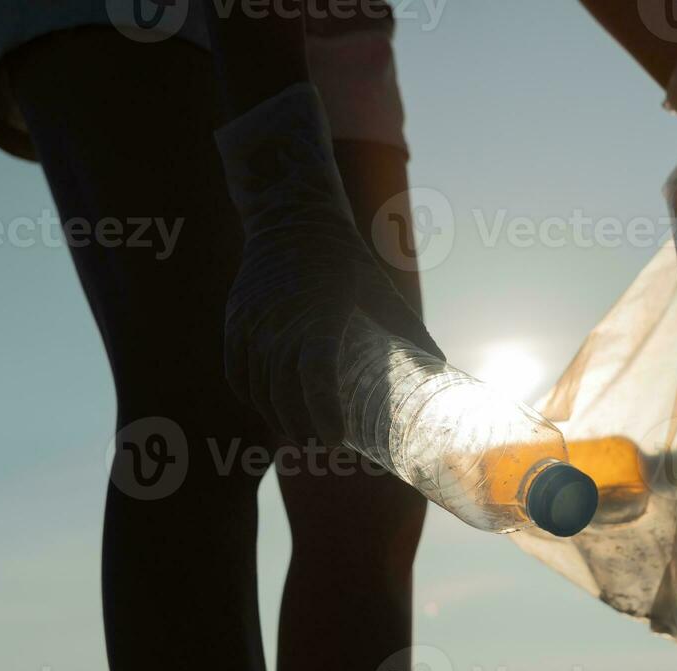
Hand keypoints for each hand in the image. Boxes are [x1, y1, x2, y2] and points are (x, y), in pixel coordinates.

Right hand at [216, 84, 441, 445]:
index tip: (335, 439)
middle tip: (325, 447)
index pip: (315, 372)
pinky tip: (270, 409)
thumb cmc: (342, 255)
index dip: (322, 409)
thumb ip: (409, 328)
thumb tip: (441, 366)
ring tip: (301, 436)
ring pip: (258, 386)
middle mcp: (280, 320)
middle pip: (284, 390)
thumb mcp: (380, 287)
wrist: (291, 217)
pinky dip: (252, 396)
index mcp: (320, 313)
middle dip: (302, 426)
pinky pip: (237, 372)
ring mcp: (252, 321)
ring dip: (278, 416)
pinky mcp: (236, 320)